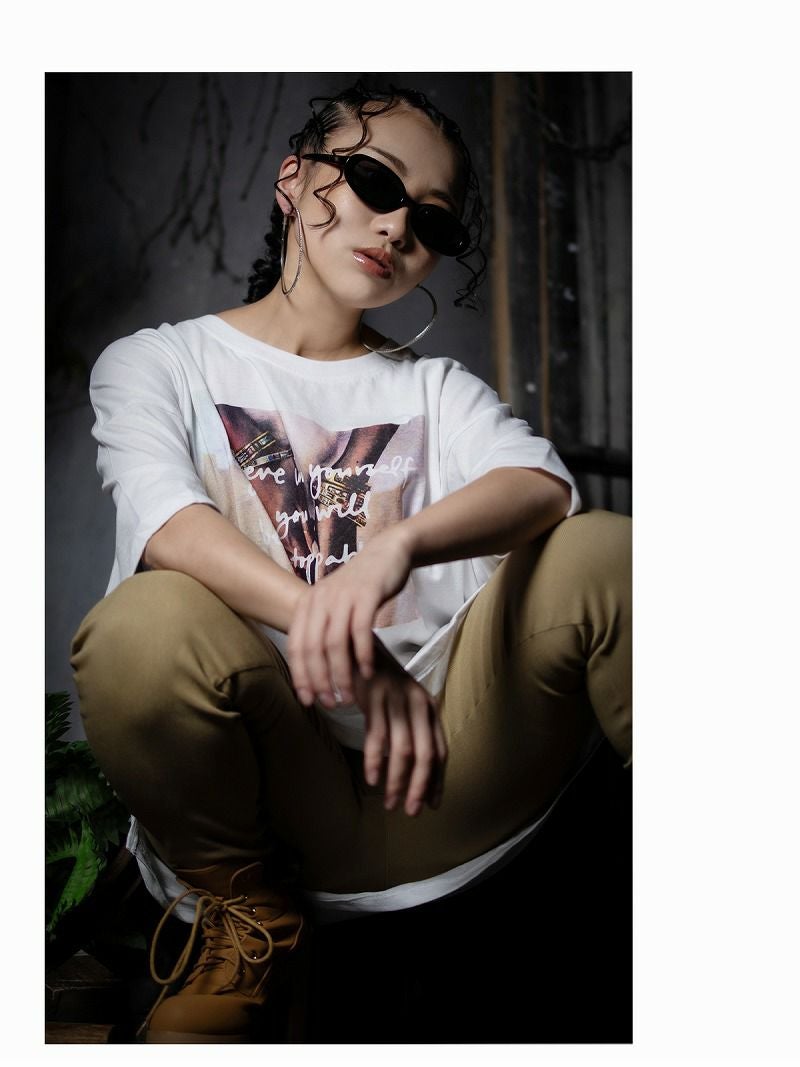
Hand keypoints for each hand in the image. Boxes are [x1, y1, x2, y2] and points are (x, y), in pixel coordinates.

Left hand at [286, 527, 412, 707]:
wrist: (387, 553)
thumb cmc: (361, 587)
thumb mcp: (335, 606)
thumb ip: (325, 633)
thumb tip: (317, 672)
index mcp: (308, 603)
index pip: (296, 647)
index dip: (300, 677)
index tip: (309, 700)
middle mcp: (320, 599)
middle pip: (312, 648)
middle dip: (320, 681)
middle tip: (332, 704)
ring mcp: (342, 595)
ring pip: (334, 643)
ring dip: (341, 674)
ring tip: (349, 695)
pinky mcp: (366, 594)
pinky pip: (360, 630)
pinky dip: (362, 655)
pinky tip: (367, 672)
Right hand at [353, 636, 446, 816]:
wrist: (360, 645)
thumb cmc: (382, 682)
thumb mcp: (403, 703)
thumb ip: (413, 729)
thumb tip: (418, 767)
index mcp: (429, 707)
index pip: (440, 750)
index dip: (437, 780)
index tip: (432, 804)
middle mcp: (418, 703)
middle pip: (425, 754)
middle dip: (420, 787)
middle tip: (412, 811)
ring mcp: (397, 700)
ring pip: (402, 749)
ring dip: (397, 780)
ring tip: (390, 803)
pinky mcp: (375, 697)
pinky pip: (377, 736)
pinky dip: (375, 761)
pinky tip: (372, 779)